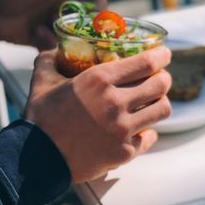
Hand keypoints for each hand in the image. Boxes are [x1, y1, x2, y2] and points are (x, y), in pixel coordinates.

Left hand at [0, 0, 105, 48]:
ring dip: (66, 33)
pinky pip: (58, 46)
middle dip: (88, 25)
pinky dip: (49, 41)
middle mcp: (63, 9)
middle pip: (89, 21)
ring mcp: (55, 26)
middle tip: (79, 25)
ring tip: (47, 24)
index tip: (99, 10)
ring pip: (75, 37)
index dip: (100, 4)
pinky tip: (36, 33)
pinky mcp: (45, 40)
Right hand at [24, 46, 171, 181]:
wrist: (39, 157)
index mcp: (99, 80)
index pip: (146, 62)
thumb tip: (55, 46)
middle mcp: (116, 103)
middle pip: (161, 85)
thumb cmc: (41, 117)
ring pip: (162, 110)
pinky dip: (148, 132)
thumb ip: (51, 58)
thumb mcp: (43, 80)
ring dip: (161, 103)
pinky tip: (142, 130)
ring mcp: (123, 129)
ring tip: (154, 102)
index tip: (164, 53)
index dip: (161, 56)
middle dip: (164, 79)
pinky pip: (150, 137)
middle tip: (160, 78)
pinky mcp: (125, 151)